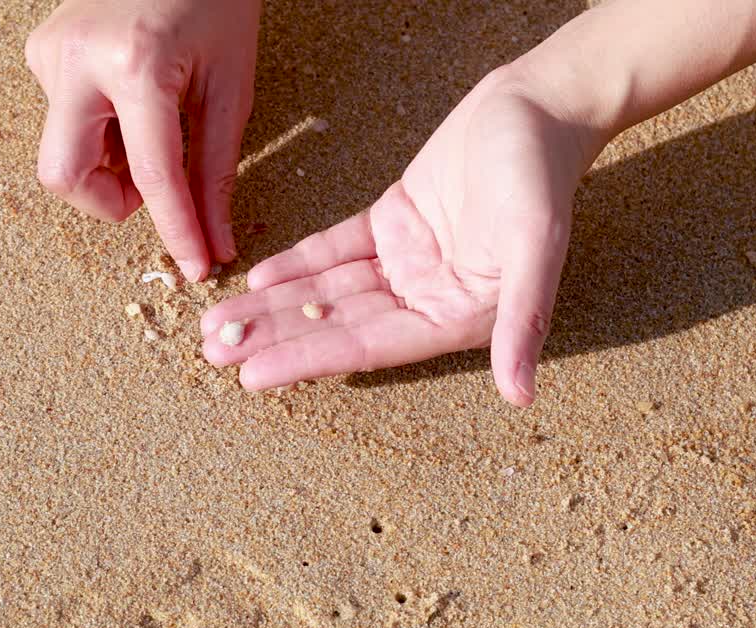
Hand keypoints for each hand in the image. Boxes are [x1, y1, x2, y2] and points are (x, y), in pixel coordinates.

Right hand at [25, 0, 261, 280]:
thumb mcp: (230, 84)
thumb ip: (218, 169)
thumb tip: (214, 241)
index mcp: (136, 65)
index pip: (153, 177)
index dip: (177, 232)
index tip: (196, 266)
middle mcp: (76, 60)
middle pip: (66, 177)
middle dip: (109, 202)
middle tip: (152, 188)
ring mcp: (48, 54)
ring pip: (62, 153)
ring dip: (108, 164)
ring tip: (152, 122)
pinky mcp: (40, 52)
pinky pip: (63, 121)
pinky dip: (100, 131)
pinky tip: (130, 97)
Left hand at [201, 65, 605, 405]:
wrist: (541, 105)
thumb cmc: (542, 175)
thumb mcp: (537, 245)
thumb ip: (524, 320)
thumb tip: (519, 395)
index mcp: (459, 317)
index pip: (368, 346)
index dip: (309, 360)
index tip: (253, 377)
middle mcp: (429, 298)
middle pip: (337, 324)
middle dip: (274, 337)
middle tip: (212, 351)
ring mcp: (408, 262)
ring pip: (328, 290)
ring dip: (274, 305)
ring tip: (218, 322)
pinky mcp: (394, 224)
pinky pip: (337, 250)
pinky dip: (299, 263)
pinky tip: (258, 276)